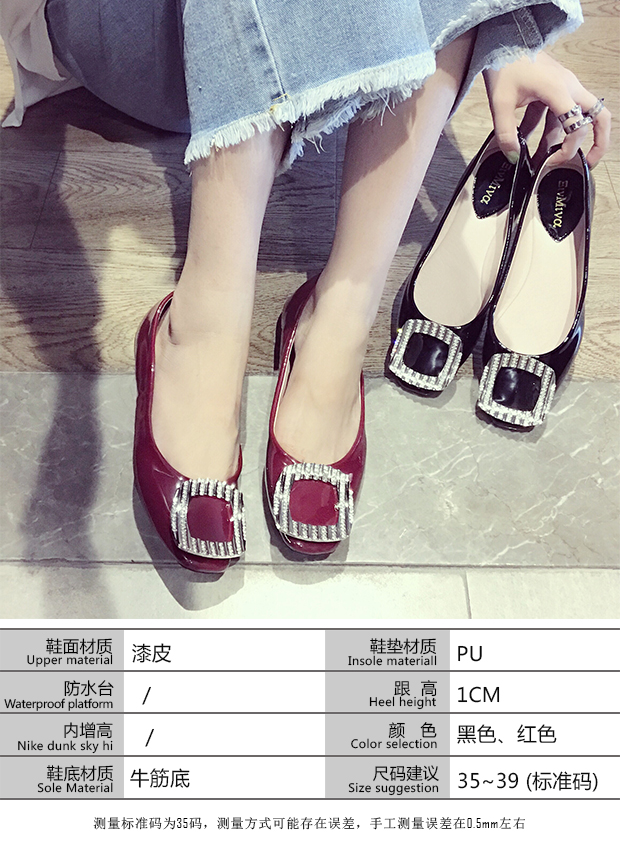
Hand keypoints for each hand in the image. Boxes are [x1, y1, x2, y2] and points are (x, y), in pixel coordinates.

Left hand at [483, 52, 610, 167]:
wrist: (502, 41)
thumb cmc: (505, 65)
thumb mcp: (501, 104)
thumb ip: (506, 135)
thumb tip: (513, 158)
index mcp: (559, 90)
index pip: (578, 125)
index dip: (569, 149)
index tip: (552, 162)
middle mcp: (569, 87)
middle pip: (597, 116)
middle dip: (597, 142)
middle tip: (587, 162)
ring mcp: (565, 86)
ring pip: (577, 117)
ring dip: (562, 139)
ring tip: (543, 160)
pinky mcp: (556, 87)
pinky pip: (560, 112)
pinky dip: (549, 129)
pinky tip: (529, 142)